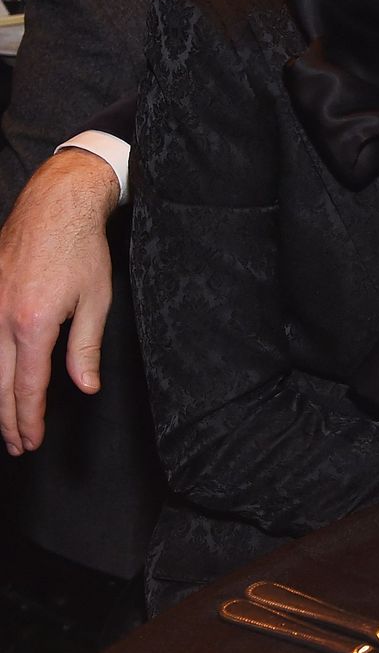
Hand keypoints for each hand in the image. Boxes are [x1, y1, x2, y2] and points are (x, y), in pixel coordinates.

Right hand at [0, 149, 119, 454]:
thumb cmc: (81, 249)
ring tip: (5, 424)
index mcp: (32, 324)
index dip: (29, 418)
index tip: (33, 440)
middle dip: (7, 420)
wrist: (55, 206)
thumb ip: (86, 348)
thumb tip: (85, 387)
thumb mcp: (95, 300)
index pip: (27, 386)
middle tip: (19, 445)